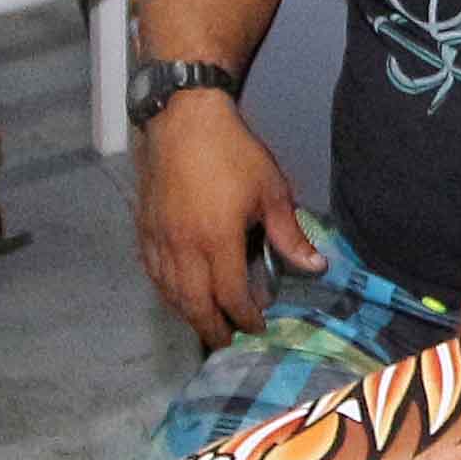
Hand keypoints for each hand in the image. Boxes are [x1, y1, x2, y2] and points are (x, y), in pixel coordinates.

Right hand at [138, 92, 315, 345]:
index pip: (229, 295)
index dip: (245, 317)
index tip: (258, 326)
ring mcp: (159, 239)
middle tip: (229, 340)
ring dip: (188, 314)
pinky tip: (178, 294)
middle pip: (194, 304)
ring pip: (169, 292)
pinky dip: (166, 291)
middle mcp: (182, 247)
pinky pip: (152, 272)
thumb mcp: (271, 190)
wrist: (182, 118)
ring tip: (206, 323)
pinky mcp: (144, 228)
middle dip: (213, 328)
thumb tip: (316, 266)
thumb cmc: (232, 151)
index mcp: (216, 240)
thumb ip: (289, 234)